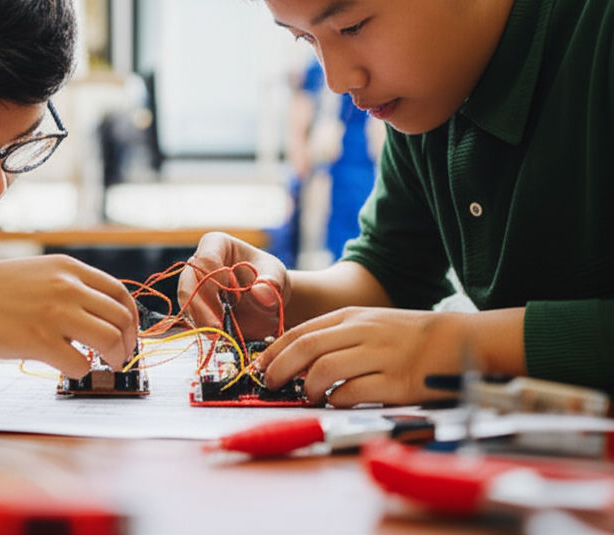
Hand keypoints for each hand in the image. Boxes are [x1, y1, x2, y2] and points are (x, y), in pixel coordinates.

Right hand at [0, 255, 138, 377]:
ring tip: (101, 367)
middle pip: (121, 318)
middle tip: (118, 358)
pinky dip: (80, 372)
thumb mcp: (32, 274)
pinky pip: (80, 364)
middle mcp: (66, 286)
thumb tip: (94, 316)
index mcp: (67, 267)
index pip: (119, 292)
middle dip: (127, 343)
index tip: (127, 334)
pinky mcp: (39, 341)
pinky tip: (65, 368)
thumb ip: (64, 288)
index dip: (131, 318)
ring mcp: (54, 313)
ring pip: (110, 341)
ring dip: (112, 359)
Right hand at [177, 232, 288, 340]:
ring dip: (199, 322)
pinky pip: (190, 318)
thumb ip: (271, 284)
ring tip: (218, 337)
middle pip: (188, 283)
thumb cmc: (270, 278)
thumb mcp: (276, 277)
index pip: (206, 259)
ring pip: (185, 303)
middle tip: (215, 329)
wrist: (267, 299)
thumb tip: (262, 294)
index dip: (214, 280)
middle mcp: (198, 262)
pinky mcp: (194, 306)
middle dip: (199, 308)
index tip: (232, 300)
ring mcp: (193, 285)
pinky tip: (218, 337)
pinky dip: (202, 329)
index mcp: (216, 244)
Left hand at [253, 306, 476, 405]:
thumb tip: (295, 359)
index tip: (258, 367)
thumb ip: (335, 337)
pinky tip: (337, 401)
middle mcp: (361, 332)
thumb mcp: (368, 323)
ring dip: (308, 388)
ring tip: (308, 396)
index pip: (300, 332)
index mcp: (351, 317)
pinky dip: (337, 400)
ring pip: (324, 371)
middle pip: (305, 349)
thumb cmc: (407, 336)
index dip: (273, 351)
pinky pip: (353, 392)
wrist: (459, 340)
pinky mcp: (395, 382)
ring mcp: (379, 356)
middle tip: (270, 384)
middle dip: (279, 369)